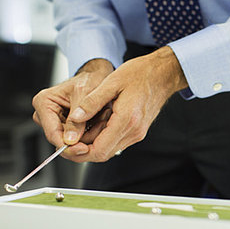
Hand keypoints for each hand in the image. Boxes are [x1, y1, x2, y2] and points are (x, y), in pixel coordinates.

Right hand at [32, 58, 113, 158]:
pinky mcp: (65, 126)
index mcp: (44, 102)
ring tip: (103, 118)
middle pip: (62, 140)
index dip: (68, 146)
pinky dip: (91, 132)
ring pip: (72, 141)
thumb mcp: (84, 95)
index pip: (52, 133)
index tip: (84, 150)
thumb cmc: (89, 80)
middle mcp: (45, 114)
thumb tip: (70, 141)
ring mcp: (54, 121)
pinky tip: (99, 121)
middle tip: (102, 124)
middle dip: (83, 138)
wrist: (96, 77)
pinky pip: (78, 138)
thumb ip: (77, 119)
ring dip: (90, 134)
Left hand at [65, 46, 187, 162]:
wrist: (163, 74)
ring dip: (92, 145)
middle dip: (82, 152)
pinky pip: (116, 142)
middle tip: (66, 141)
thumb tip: (75, 118)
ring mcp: (137, 133)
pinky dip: (102, 139)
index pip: (99, 150)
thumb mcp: (112, 82)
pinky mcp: (137, 131)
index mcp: (127, 120)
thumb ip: (92, 102)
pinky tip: (94, 127)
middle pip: (103, 154)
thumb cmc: (141, 74)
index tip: (66, 146)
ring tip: (77, 132)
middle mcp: (134, 131)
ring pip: (109, 150)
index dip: (79, 152)